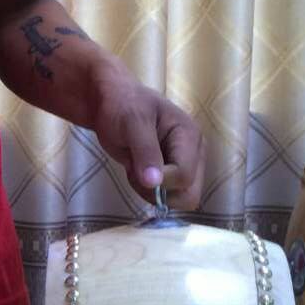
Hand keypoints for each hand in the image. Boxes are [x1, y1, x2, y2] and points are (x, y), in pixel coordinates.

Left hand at [90, 58, 205, 209]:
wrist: (111, 104)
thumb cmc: (122, 106)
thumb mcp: (132, 123)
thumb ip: (145, 152)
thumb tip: (155, 183)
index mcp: (190, 136)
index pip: (185, 177)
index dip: (160, 182)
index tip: (136, 169)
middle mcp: (194, 154)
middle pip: (189, 195)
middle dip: (159, 193)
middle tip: (136, 173)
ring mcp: (184, 165)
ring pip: (177, 200)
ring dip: (150, 192)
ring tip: (135, 167)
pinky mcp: (171, 174)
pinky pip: (164, 197)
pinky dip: (146, 190)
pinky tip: (137, 171)